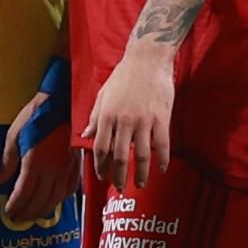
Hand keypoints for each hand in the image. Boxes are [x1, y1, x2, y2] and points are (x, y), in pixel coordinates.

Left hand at [0, 86, 75, 224]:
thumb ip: (7, 160)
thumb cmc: (35, 116)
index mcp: (35, 163)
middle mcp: (52, 170)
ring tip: (33, 216)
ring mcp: (66, 169)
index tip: (8, 213)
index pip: (24, 192)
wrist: (61, 103)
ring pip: (56, 198)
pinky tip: (54, 202)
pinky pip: (69, 189)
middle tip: (18, 220)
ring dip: (43, 211)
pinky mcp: (75, 165)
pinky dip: (60, 200)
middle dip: (27, 212)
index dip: (16, 205)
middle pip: (40, 200)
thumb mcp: (14, 134)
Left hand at [81, 48, 174, 186]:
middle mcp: (124, 121)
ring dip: (140, 174)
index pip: (101, 148)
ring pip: (141, 155)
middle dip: (118, 176)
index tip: (102, 176)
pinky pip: (162, 145)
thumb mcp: (103, 95)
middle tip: (119, 188)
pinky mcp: (161, 118)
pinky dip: (162, 160)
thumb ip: (95, 117)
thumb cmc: (123, 76)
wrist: (147, 59)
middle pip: (119, 156)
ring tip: (140, 184)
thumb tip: (85, 135)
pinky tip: (161, 169)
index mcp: (107, 115)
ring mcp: (144, 120)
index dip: (101, 166)